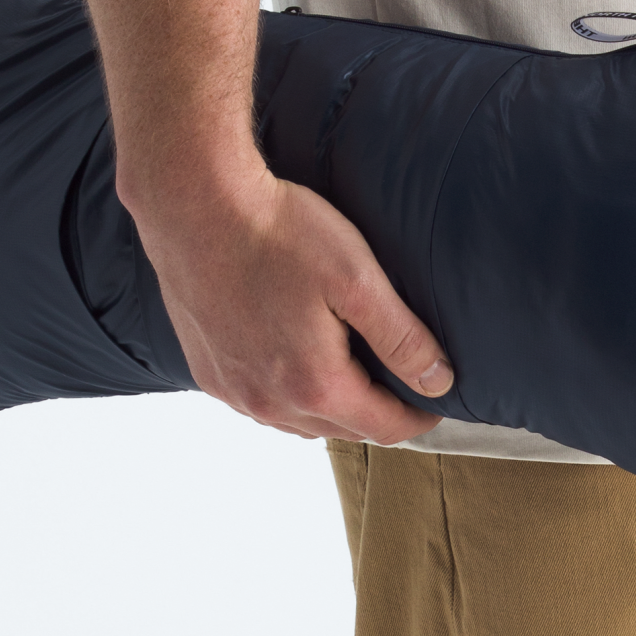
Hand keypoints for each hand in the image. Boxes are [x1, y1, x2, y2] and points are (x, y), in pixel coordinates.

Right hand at [132, 166, 454, 442]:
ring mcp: (233, 391)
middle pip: (341, 428)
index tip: (435, 403)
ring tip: (351, 373)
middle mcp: (270, 402)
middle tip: (399, 383)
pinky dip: (286, 395)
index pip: (383, 426)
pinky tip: (294, 362)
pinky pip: (259, 403)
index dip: (417, 417)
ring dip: (329, 407)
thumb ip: (402, 338)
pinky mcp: (207, 372)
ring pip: (297, 422)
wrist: (196, 207)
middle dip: (375, 412)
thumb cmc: (278, 233)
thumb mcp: (357, 279)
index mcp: (315, 385)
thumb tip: (439, 383)